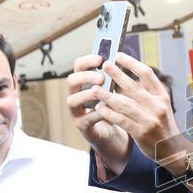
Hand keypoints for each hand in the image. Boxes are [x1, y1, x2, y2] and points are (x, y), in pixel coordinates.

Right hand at [65, 54, 131, 169]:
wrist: (113, 133)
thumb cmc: (112, 107)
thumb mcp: (113, 90)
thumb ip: (112, 77)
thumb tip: (120, 59)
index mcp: (84, 82)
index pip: (78, 66)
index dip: (87, 61)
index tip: (100, 59)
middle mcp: (76, 95)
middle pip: (71, 81)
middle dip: (85, 77)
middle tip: (101, 77)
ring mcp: (77, 111)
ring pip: (72, 100)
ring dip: (86, 95)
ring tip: (99, 93)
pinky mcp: (82, 126)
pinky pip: (85, 119)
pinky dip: (96, 114)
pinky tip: (106, 111)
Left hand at [92, 53, 186, 169]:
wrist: (173, 150)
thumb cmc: (163, 126)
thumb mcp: (161, 107)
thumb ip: (147, 94)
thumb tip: (125, 79)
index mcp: (162, 96)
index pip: (147, 74)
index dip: (132, 63)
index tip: (119, 55)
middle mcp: (157, 106)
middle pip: (134, 86)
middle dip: (117, 75)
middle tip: (105, 65)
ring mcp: (150, 120)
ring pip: (124, 104)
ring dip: (107, 95)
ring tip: (95, 89)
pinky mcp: (141, 132)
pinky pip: (121, 120)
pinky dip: (109, 113)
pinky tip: (100, 108)